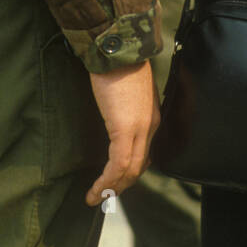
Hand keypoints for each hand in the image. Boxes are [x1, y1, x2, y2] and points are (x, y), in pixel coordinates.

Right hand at [85, 60, 160, 206]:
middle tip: (104, 196)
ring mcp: (140, 129)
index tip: (115, 180)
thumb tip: (115, 114)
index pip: (144, 153)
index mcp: (151, 117)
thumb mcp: (126, 89)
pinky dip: (107, 181)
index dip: (130, 171)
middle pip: (138, 166)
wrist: (115, 48)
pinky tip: (96, 189)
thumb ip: (125, 106)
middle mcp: (150, 126)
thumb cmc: (116, 63)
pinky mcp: (125, 129)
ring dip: (111, 188)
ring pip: (129, 170)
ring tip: (95, 198)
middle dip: (121, 184)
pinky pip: (118, 165)